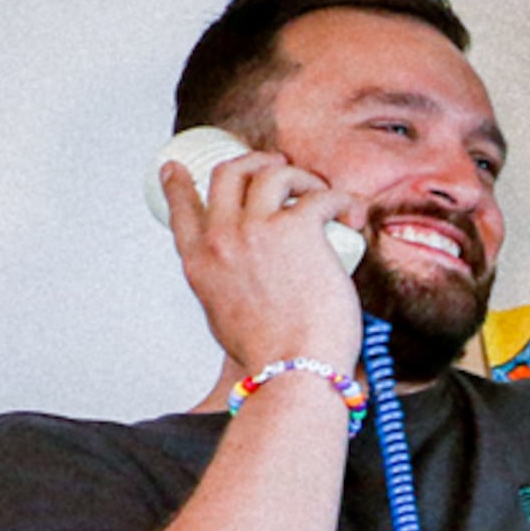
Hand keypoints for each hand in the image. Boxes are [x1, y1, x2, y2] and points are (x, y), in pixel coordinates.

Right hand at [161, 145, 365, 385]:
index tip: (177, 167)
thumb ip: (224, 288)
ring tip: (321, 195)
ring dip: (301, 177)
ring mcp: (256, 229)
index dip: (178, 182)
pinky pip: (322, 196)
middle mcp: (221, 238)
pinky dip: (342, 201)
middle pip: (228, 174)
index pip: (181, 209)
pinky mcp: (297, 229)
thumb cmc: (269, 355)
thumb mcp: (223, 317)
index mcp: (198, 262)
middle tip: (278, 166)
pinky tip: (352, 217)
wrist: (293, 368)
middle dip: (253, 162)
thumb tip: (244, 281)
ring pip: (272, 174)